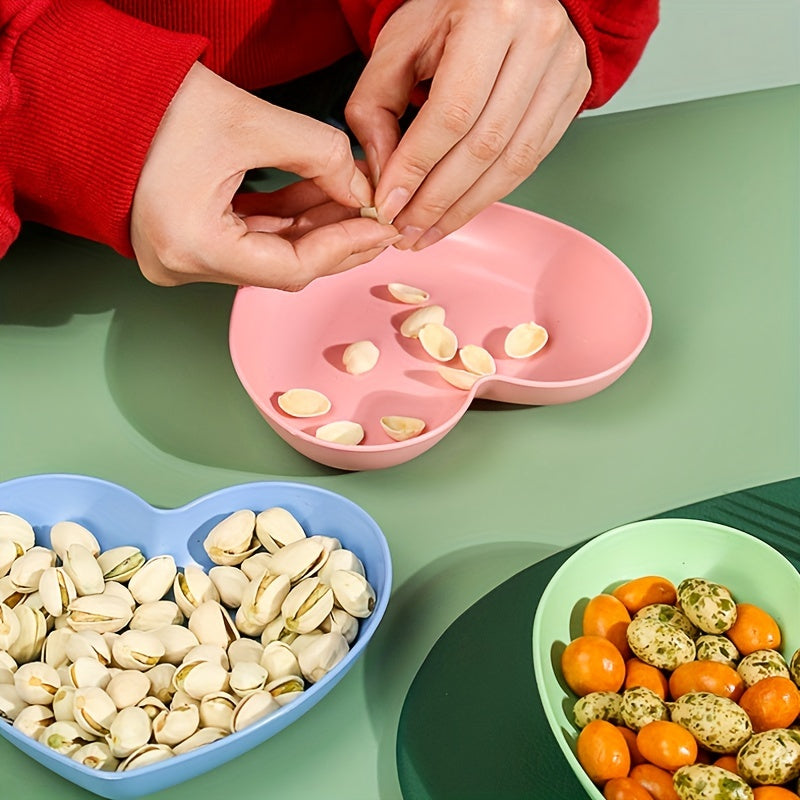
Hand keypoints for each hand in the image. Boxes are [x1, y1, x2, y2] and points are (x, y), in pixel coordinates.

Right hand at [131, 63, 399, 289]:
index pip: (292, 267)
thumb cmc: (151, 103)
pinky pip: (246, 237)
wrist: (92, 91)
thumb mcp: (249, 122)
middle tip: (376, 219)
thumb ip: (318, 155)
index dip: (343, 248)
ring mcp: (181, 256)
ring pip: (268, 252)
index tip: (379, 228)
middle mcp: (183, 264)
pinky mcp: (185, 239)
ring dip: (312, 226)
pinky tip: (318, 198)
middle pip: (282, 265)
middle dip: (334, 238)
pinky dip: (284, 220)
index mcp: (193, 246)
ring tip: (354, 201)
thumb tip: (361, 188)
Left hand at [345, 0, 590, 249]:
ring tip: (428, 232)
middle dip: (438, 200)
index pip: (451, 113)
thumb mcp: (399, 43)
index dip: (417, 168)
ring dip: (464, 208)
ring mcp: (563, 71)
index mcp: (490, 17)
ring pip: (512, 162)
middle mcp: (537, 41)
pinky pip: (529, 161)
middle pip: (483, 146)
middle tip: (405, 231)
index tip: (389, 205)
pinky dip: (490, 193)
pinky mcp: (573, 96)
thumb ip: (375, 107)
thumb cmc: (452, 9)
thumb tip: (384, 177)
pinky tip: (460, 211)